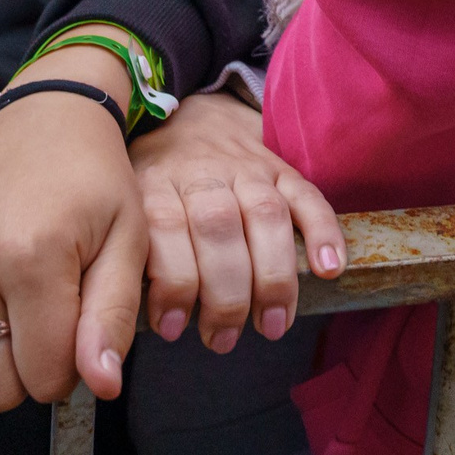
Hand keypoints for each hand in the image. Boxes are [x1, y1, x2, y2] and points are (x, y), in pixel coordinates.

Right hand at [0, 44, 144, 412]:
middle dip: (17, 377)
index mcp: (34, 256)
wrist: (46, 118)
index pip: (43, 375)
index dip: (65, 374)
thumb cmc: (92, 184)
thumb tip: (100, 387)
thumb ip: (112, 318)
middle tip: (31, 335)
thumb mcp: (129, 242)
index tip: (72, 340)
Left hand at [130, 91, 342, 351]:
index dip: (172, 282)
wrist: (191, 114)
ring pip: (264, 214)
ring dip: (273, 276)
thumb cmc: (155, 180)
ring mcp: (246, 168)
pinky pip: (307, 194)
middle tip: (224, 340)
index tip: (172, 327)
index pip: (165, 228)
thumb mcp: (125, 204)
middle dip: (225, 293)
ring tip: (274, 324)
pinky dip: (322, 231)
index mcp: (156, 182)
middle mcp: (202, 173)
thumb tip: (128, 318)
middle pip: (218, 226)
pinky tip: (329, 269)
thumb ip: (131, 250)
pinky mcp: (281, 167)